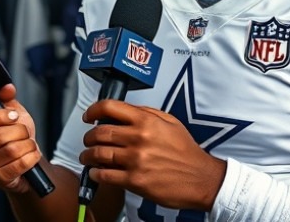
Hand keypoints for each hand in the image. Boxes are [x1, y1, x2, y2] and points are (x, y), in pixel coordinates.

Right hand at [0, 83, 41, 193]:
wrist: (27, 161)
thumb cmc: (16, 137)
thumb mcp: (13, 113)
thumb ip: (7, 98)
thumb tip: (7, 88)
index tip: (14, 115)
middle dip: (19, 131)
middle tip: (24, 132)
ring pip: (10, 150)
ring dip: (27, 145)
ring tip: (28, 144)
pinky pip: (18, 165)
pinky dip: (31, 158)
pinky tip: (31, 155)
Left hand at [80, 100, 225, 210]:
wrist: (201, 179)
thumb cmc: (186, 151)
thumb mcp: (170, 122)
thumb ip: (146, 113)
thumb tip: (122, 110)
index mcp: (146, 121)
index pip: (109, 107)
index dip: (93, 110)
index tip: (88, 116)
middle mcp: (139, 138)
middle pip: (99, 132)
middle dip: (88, 137)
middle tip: (88, 140)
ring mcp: (136, 160)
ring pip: (98, 154)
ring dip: (87, 155)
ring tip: (87, 157)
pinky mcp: (135, 181)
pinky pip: (105, 175)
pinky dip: (95, 173)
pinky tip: (96, 172)